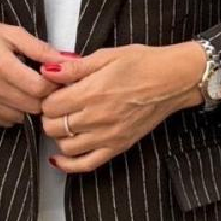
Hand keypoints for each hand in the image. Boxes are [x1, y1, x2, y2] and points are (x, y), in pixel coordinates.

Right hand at [0, 15, 65, 127]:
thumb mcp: (11, 33)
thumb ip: (41, 49)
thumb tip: (70, 60)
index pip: (40, 88)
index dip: (53, 85)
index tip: (54, 78)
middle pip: (32, 106)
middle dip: (42, 97)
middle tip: (39, 83)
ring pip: (20, 117)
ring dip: (26, 106)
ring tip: (20, 87)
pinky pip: (3, 121)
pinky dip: (10, 111)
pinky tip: (4, 94)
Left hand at [38, 41, 204, 172]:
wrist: (174, 80)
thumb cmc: (144, 64)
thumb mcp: (107, 55)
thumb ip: (74, 67)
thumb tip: (47, 71)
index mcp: (92, 92)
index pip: (50, 105)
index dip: (46, 97)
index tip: (53, 91)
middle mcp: (98, 118)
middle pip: (54, 126)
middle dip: (50, 116)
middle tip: (58, 105)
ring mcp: (108, 136)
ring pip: (65, 146)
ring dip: (59, 135)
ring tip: (66, 121)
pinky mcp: (118, 146)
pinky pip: (87, 164)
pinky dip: (69, 164)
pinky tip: (59, 157)